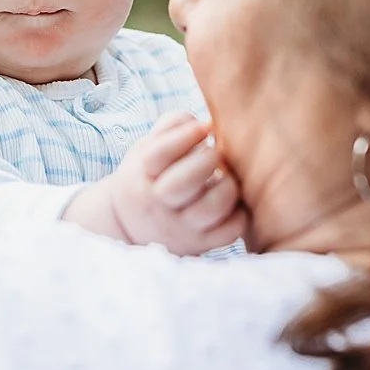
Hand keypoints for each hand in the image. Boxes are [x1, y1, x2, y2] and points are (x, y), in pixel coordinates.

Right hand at [65, 112, 244, 253]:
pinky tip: (233, 202)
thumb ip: (172, 125)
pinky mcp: (201, 245)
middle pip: (182, 183)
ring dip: (228, 187)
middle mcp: (160, 203)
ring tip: (226, 178)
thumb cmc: (150, 176)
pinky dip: (239, 214)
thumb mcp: (147, 147)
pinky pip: (229, 232)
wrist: (131, 227)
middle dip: (206, 161)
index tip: (204, 127)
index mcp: (143, 174)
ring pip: (211, 208)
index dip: (185, 135)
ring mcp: (181, 228)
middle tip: (215, 154)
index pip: (159, 153)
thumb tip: (207, 124)